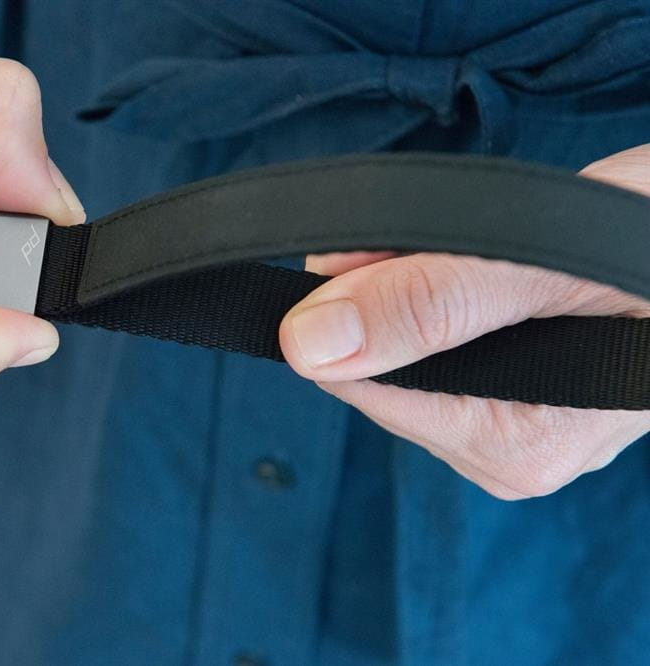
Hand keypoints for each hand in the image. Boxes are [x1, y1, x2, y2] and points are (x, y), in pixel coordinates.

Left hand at [280, 144, 649, 498]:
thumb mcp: (550, 256)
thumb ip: (433, 300)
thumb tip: (305, 344)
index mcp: (516, 446)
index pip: (359, 387)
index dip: (346, 309)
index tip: (361, 248)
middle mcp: (512, 455)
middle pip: (380, 374)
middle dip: (380, 297)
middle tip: (427, 235)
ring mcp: (520, 428)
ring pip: (408, 358)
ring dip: (408, 291)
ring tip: (468, 246)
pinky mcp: (527, 398)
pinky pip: (444, 352)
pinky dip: (436, 299)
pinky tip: (477, 269)